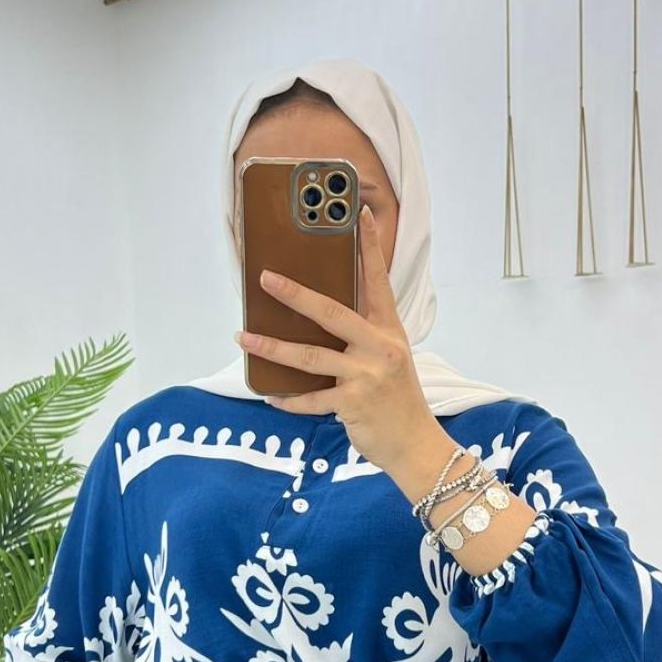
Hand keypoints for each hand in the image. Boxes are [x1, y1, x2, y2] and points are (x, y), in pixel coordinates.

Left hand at [235, 203, 436, 471]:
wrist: (416, 445)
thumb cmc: (398, 400)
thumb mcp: (390, 360)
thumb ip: (363, 337)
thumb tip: (319, 320)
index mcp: (389, 331)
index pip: (378, 281)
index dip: (369, 247)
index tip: (357, 215)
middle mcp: (380, 348)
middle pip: (332, 312)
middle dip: (296, 294)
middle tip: (265, 278)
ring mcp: (367, 376)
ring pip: (310, 356)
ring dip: (272, 347)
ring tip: (244, 337)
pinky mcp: (353, 404)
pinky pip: (311, 399)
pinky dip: (288, 399)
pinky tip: (270, 395)